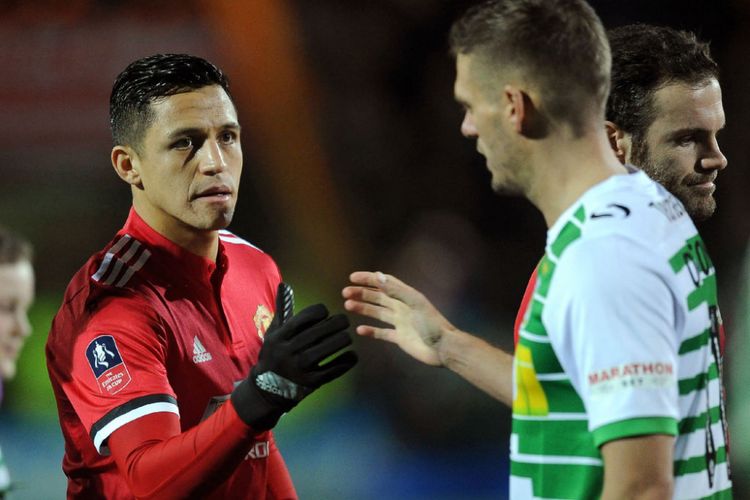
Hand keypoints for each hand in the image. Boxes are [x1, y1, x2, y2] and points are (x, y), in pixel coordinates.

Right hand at [232, 283, 357, 429]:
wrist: (267, 390)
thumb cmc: (274, 353)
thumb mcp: (273, 332)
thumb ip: (282, 309)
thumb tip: (284, 284)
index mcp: (281, 335)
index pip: (308, 315)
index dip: (322, 311)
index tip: (326, 313)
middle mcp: (290, 350)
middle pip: (323, 329)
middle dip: (339, 323)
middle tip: (345, 322)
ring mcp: (301, 367)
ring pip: (332, 346)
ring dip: (344, 339)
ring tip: (347, 337)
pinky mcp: (312, 381)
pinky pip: (336, 368)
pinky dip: (347, 360)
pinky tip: (352, 355)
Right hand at [342, 271, 455, 366]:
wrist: (443, 348)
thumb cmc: (432, 324)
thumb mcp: (414, 303)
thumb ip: (395, 290)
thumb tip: (378, 275)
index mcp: (406, 296)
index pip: (384, 282)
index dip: (369, 278)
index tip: (352, 278)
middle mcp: (401, 307)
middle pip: (378, 297)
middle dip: (362, 293)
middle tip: (345, 293)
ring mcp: (400, 322)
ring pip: (377, 313)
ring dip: (363, 308)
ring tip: (348, 306)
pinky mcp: (399, 337)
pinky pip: (382, 332)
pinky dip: (371, 331)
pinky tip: (360, 330)